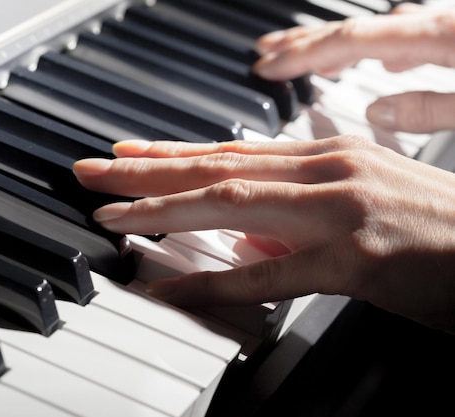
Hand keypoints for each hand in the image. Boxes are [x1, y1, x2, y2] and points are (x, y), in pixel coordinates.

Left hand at [73, 138, 454, 332]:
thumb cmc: (430, 228)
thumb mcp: (355, 205)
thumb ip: (293, 219)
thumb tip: (240, 238)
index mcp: (325, 158)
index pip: (229, 150)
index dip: (170, 153)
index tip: (125, 154)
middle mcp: (326, 171)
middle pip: (215, 166)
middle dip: (145, 169)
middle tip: (93, 172)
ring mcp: (339, 210)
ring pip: (231, 202)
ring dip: (163, 208)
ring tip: (112, 215)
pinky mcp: (354, 258)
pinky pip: (270, 274)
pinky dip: (216, 284)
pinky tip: (174, 288)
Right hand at [253, 4, 454, 132]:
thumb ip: (426, 109)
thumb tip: (376, 114)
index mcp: (435, 37)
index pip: (350, 42)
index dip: (302, 54)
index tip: (268, 67)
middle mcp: (433, 23)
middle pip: (352, 29)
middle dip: (303, 41)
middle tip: (266, 50)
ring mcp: (444, 22)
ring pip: (374, 29)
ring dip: (335, 42)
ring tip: (309, 53)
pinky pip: (403, 32)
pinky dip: (377, 45)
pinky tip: (383, 58)